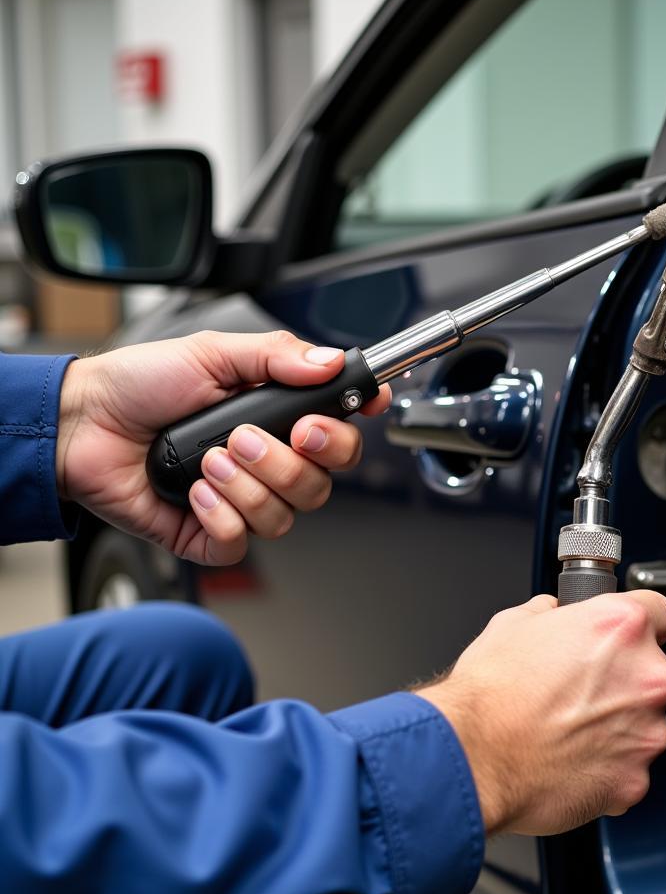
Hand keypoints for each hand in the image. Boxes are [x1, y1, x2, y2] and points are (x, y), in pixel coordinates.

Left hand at [56, 330, 390, 565]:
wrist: (82, 426)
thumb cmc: (140, 385)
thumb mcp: (212, 352)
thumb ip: (277, 355)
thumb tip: (330, 362)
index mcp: (277, 418)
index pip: (341, 432)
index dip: (353, 427)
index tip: (356, 410)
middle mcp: (269, 462)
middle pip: (324, 481)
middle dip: (289, 461)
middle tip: (249, 436)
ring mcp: (244, 500)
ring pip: (287, 514)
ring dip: (246, 485)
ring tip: (208, 460)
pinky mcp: (214, 534)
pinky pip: (243, 541)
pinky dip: (220, 515)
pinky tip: (195, 492)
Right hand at [417, 591, 665, 835]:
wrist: (473, 756)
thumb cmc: (489, 694)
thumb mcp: (514, 623)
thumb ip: (551, 614)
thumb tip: (554, 615)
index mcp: (621, 628)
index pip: (660, 612)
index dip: (638, 624)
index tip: (625, 638)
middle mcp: (646, 677)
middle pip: (651, 672)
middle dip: (620, 681)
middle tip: (577, 691)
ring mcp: (646, 732)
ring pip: (643, 723)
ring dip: (614, 726)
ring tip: (566, 730)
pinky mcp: (635, 780)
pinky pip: (629, 767)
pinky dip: (605, 766)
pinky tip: (568, 759)